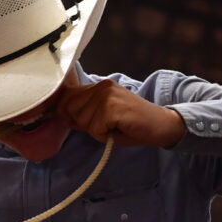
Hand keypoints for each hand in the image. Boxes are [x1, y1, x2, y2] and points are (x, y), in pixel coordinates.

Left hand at [55, 78, 186, 147]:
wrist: (161, 125)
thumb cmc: (132, 124)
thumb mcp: (103, 115)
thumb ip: (84, 111)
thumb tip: (60, 115)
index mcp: (99, 86)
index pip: (67, 97)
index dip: (67, 112)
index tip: (79, 122)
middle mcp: (102, 86)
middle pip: (70, 110)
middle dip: (83, 124)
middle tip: (104, 126)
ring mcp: (107, 96)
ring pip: (81, 120)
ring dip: (95, 131)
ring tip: (113, 127)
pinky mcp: (112, 108)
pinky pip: (94, 129)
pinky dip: (103, 135)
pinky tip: (118, 130)